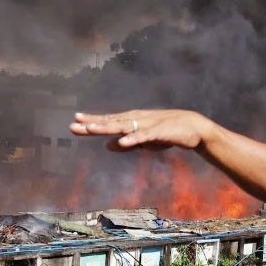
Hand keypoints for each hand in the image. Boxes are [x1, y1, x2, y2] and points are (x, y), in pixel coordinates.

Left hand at [69, 109, 212, 150]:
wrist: (192, 128)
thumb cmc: (166, 133)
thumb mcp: (143, 142)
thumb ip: (125, 143)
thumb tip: (106, 146)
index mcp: (132, 121)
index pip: (108, 121)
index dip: (91, 122)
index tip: (74, 122)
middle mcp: (136, 120)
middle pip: (110, 122)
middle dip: (92, 124)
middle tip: (73, 124)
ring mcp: (146, 125)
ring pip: (122, 126)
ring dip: (106, 127)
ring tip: (90, 129)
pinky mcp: (158, 132)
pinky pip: (142, 136)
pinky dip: (132, 139)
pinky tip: (121, 142)